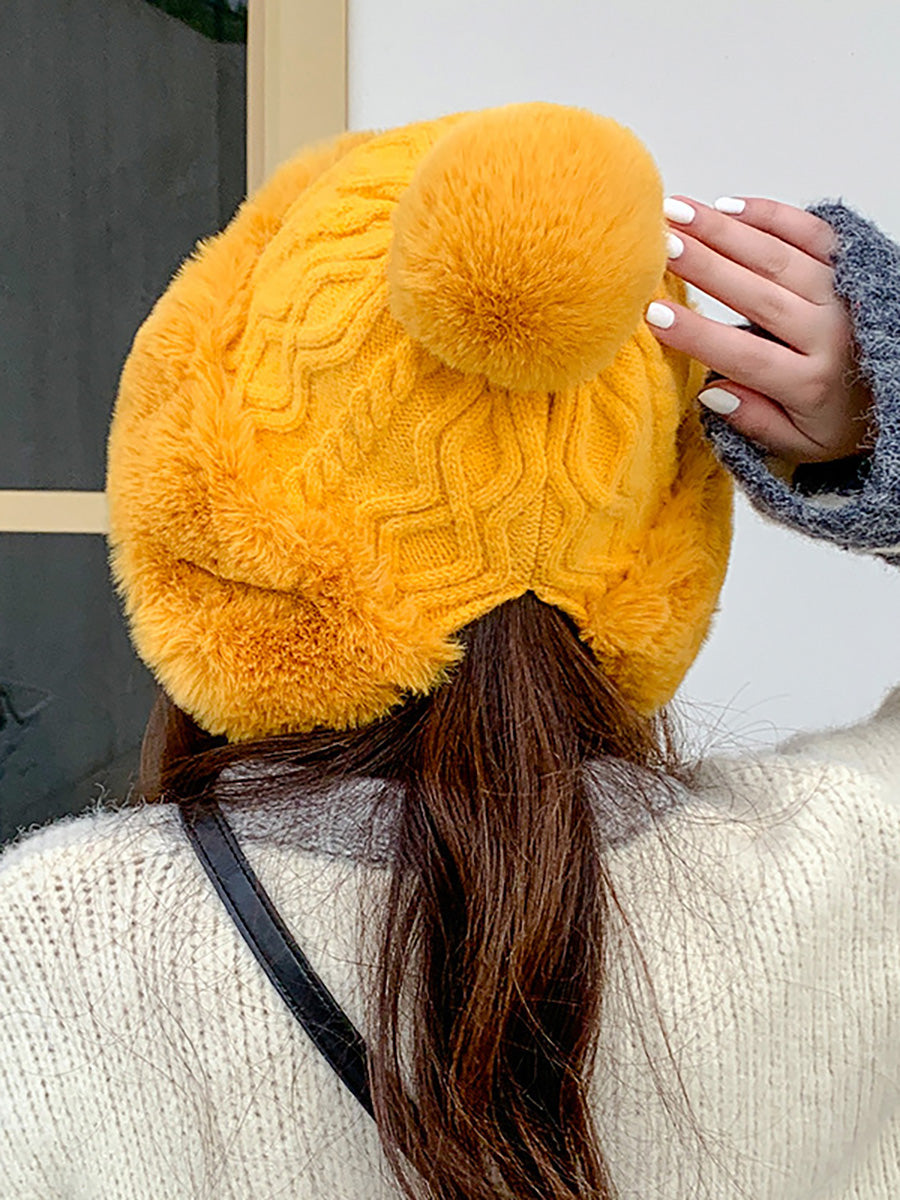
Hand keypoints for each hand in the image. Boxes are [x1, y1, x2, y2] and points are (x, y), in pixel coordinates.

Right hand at [647, 195, 876, 467]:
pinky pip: (810, 232)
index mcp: (813, 384)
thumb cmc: (841, 418)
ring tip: (677, 214)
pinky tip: (728, 206)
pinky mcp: (851, 263)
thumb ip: (756, 422)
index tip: (655, 315)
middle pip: (758, 295)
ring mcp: (842, 293)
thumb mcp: (801, 444)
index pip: (746, 357)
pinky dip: (770, 215)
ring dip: (723, 231)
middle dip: (705, 266)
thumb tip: (713, 393)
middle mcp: (830, 333)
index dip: (699, 335)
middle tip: (660, 246)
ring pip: (777, 257)